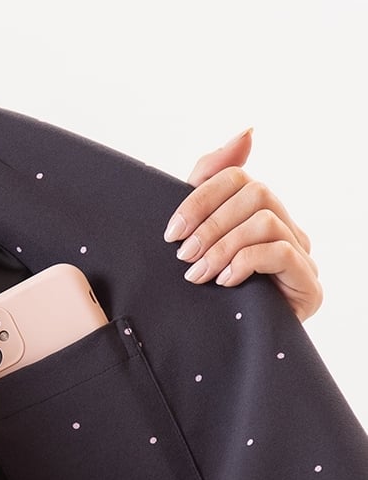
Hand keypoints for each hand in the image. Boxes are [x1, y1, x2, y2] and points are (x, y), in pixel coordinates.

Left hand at [162, 130, 322, 320]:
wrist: (227, 349)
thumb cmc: (210, 293)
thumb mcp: (199, 236)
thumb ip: (211, 182)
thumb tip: (248, 130)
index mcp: (258, 213)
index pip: (236, 178)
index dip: (200, 198)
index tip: (171, 232)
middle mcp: (286, 227)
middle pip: (255, 192)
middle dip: (210, 223)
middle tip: (182, 254)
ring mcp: (301, 254)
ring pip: (266, 220)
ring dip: (223, 246)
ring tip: (198, 274)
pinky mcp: (308, 283)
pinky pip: (281, 251)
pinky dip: (246, 262)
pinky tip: (225, 282)